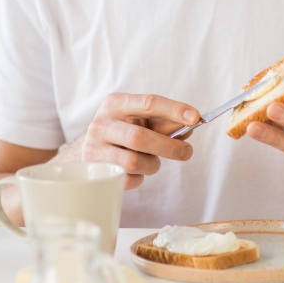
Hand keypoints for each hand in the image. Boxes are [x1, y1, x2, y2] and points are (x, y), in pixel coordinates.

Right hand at [75, 92, 200, 188]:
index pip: (148, 103)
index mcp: (116, 103)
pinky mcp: (95, 171)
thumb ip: (164, 122)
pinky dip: (140, 177)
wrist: (88, 147)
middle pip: (140, 137)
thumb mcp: (140, 119)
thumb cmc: (122, 129)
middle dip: (169, 146)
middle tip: (187, 152)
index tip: (195, 118)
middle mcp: (102, 123)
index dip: (174, 110)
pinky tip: (138, 170)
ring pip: (134, 162)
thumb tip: (189, 127)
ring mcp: (94, 148)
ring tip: (152, 160)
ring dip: (152, 164)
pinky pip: (127, 179)